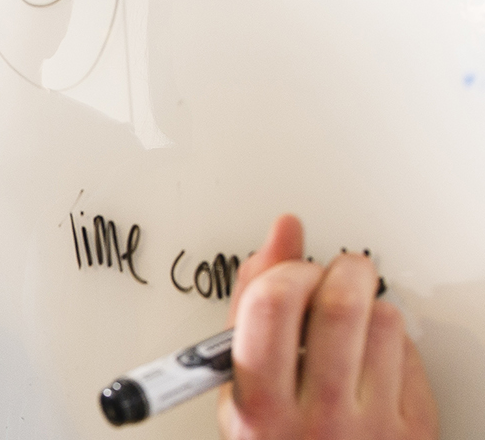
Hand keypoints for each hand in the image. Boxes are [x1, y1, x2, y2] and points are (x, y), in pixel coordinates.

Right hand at [217, 215, 437, 438]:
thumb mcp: (239, 385)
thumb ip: (253, 305)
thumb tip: (281, 234)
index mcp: (259, 407)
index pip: (270, 306)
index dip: (284, 272)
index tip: (288, 274)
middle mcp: (316, 419)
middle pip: (340, 304)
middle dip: (339, 270)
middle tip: (332, 276)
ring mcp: (371, 427)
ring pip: (384, 320)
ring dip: (367, 306)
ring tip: (348, 325)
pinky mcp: (415, 429)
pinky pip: (412, 352)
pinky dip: (392, 340)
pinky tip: (370, 357)